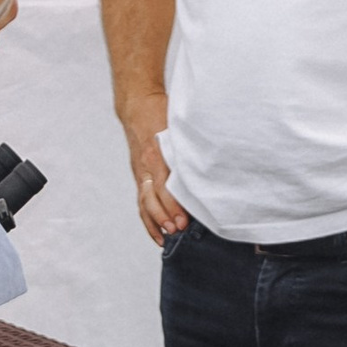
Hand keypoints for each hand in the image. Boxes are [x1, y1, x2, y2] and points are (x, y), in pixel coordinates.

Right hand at [124, 114, 186, 246]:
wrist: (137, 107)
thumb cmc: (161, 114)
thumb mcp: (177, 127)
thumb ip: (188, 146)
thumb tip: (210, 166)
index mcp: (156, 154)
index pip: (163, 185)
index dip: (173, 205)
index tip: (184, 219)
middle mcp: (146, 166)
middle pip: (152, 198)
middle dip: (165, 216)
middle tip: (178, 230)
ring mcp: (140, 172)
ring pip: (144, 203)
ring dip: (155, 222)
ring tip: (167, 238)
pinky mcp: (139, 177)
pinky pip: (141, 202)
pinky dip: (148, 219)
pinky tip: (158, 233)